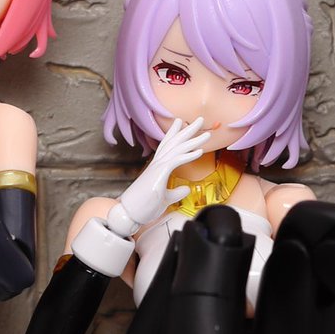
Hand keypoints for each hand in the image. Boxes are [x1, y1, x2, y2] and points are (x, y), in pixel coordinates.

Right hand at [113, 117, 210, 232]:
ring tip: (206, 134)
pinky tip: (199, 151)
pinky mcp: (158, 175)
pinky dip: (188, 155)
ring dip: (192, 140)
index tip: (181, 121)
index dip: (175, 133)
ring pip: (177, 148)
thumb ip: (176, 192)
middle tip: (200, 119)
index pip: (167, 145)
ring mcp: (157, 168)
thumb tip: (186, 188)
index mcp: (156, 167)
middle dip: (188, 130)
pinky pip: (176, 161)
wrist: (128, 214)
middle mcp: (156, 164)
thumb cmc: (143, 207)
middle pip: (174, 142)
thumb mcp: (165, 198)